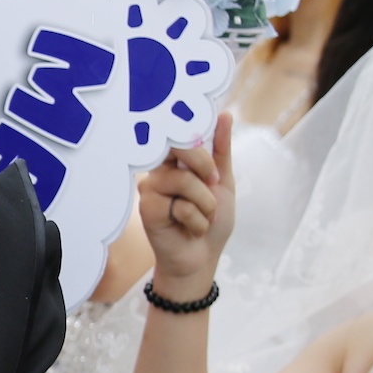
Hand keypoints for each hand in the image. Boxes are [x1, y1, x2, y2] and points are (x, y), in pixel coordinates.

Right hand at [137, 113, 235, 297]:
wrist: (202, 258)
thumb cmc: (212, 221)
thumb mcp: (223, 182)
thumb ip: (221, 150)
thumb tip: (225, 114)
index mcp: (176, 161)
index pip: (183, 135)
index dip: (201, 148)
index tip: (211, 171)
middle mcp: (160, 170)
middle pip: (181, 149)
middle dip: (205, 171)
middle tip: (211, 189)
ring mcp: (151, 188)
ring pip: (185, 180)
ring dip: (205, 204)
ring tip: (202, 217)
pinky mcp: (147, 208)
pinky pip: (179, 205)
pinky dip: (195, 221)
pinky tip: (188, 229)